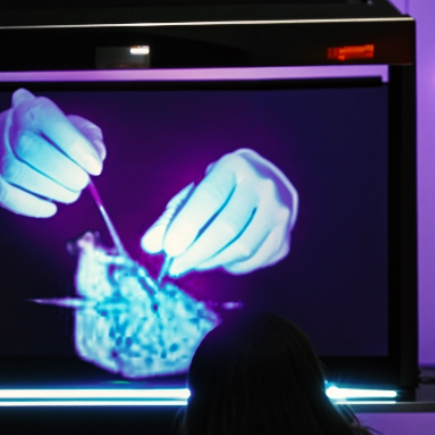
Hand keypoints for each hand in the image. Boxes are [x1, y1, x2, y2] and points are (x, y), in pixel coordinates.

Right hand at [0, 88, 105, 217]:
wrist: (16, 135)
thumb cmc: (51, 134)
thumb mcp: (76, 128)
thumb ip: (90, 140)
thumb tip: (96, 156)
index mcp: (31, 108)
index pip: (50, 121)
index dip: (75, 146)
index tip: (95, 167)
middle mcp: (7, 125)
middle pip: (28, 148)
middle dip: (62, 172)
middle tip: (81, 183)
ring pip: (13, 172)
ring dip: (48, 190)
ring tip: (69, 194)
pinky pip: (4, 194)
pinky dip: (31, 206)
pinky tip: (49, 207)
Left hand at [141, 148, 296, 276]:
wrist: (262, 186)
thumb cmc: (219, 191)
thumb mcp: (192, 195)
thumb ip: (169, 219)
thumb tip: (150, 245)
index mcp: (235, 167)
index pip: (210, 197)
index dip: (188, 224)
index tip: (169, 248)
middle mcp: (264, 186)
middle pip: (228, 227)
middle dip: (197, 251)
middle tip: (175, 267)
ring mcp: (281, 213)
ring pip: (243, 248)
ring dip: (212, 261)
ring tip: (193, 262)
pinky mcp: (285, 237)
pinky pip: (254, 262)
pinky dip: (231, 266)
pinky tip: (218, 259)